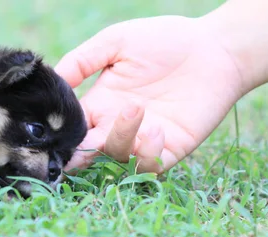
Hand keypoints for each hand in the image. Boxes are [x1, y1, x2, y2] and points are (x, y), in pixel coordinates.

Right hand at [55, 16, 245, 172]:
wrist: (215, 48)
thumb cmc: (165, 40)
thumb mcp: (117, 42)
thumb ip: (83, 59)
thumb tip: (53, 78)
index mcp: (101, 104)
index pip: (73, 127)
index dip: (61, 134)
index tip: (52, 133)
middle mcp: (118, 126)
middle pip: (89, 151)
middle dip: (80, 153)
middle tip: (82, 144)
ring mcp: (143, 139)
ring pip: (117, 157)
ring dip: (120, 138)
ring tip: (136, 108)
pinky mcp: (170, 149)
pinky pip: (149, 165)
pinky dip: (148, 153)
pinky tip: (157, 128)